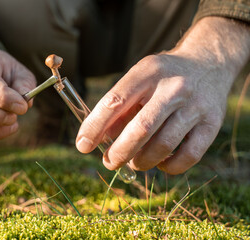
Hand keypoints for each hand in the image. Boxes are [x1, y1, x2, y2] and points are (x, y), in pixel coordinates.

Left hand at [76, 17, 249, 173]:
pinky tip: (160, 162)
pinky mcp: (212, 123)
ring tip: (134, 162)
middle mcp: (173, 88)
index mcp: (147, 73)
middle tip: (109, 162)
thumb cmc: (163, 77)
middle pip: (140, 129)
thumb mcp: (138, 79)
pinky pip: (188, 156)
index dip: (94, 126)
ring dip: (141, 162)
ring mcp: (195, 106)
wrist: (209, 63)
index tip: (82, 145)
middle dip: (119, 152)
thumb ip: (119, 108)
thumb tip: (100, 139)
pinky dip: (169, 167)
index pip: (114, 102)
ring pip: (163, 146)